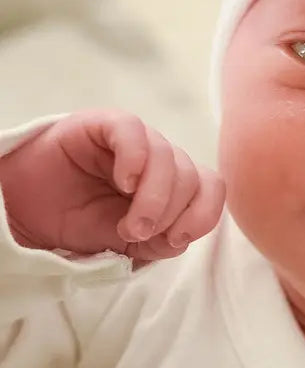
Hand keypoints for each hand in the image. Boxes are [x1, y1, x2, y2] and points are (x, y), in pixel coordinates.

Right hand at [0, 110, 225, 263]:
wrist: (30, 209)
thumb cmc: (81, 221)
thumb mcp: (126, 243)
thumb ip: (158, 242)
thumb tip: (181, 239)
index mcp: (174, 184)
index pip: (211, 188)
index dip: (203, 215)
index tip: (175, 239)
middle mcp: (161, 159)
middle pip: (190, 178)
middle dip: (168, 214)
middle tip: (134, 233)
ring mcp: (136, 140)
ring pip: (168, 158)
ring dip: (153, 198)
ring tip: (126, 224)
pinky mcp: (106, 124)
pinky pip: (133, 131)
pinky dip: (135, 159)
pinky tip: (123, 182)